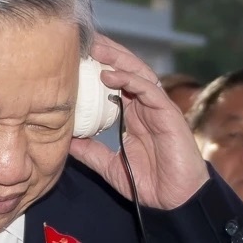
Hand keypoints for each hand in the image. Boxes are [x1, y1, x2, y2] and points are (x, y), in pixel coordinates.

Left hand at [69, 35, 208, 210]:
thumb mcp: (111, 167)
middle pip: (127, 70)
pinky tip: (110, 75)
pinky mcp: (169, 114)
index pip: (115, 83)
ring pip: (138, 73)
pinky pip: (149, 89)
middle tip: (85, 40)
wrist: (176, 202)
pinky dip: (130, 80)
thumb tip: (67, 142)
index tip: (76, 57)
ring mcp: (158, 108)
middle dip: (108, 54)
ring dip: (117, 59)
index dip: (99, 68)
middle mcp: (146, 107)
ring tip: (96, 49)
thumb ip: (91, 153)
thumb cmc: (150, 184)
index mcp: (133, 116)